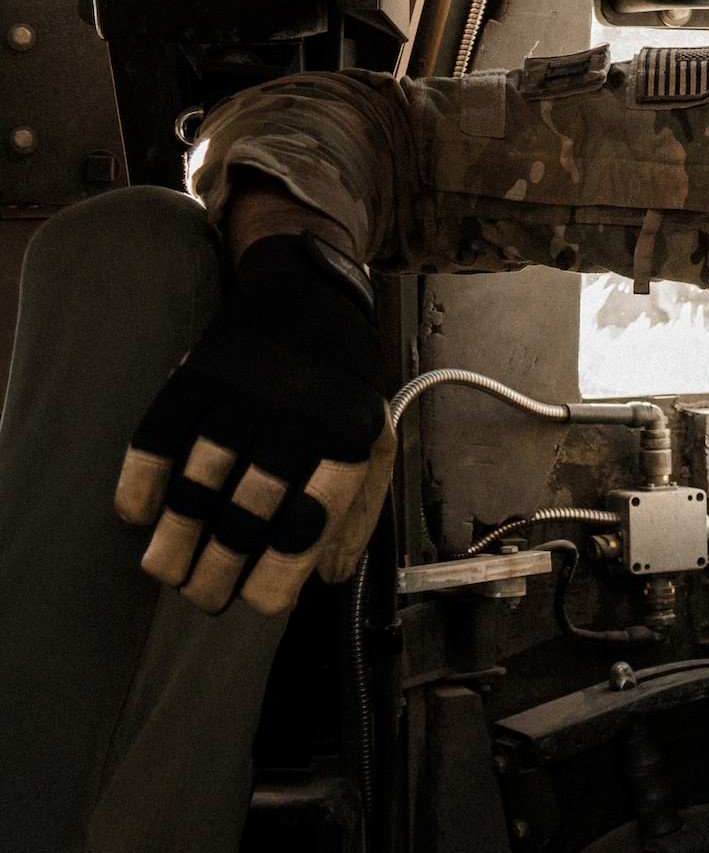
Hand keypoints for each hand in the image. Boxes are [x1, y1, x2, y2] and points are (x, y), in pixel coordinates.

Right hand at [115, 232, 392, 615]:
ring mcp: (245, 393)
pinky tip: (136, 517)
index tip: (260, 606)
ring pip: (198, 483)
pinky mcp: (198, 373)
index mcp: (349, 437)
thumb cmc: (343, 389)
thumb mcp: (375, 440)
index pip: (310, 521)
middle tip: (204, 598)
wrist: (308, 299)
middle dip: (220, 569)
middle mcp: (298, 415)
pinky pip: (158, 438)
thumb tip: (325, 579)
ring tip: (168, 573)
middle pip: (248, 512)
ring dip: (176, 540)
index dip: (280, 573)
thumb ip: (358, 509)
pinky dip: (141, 483)